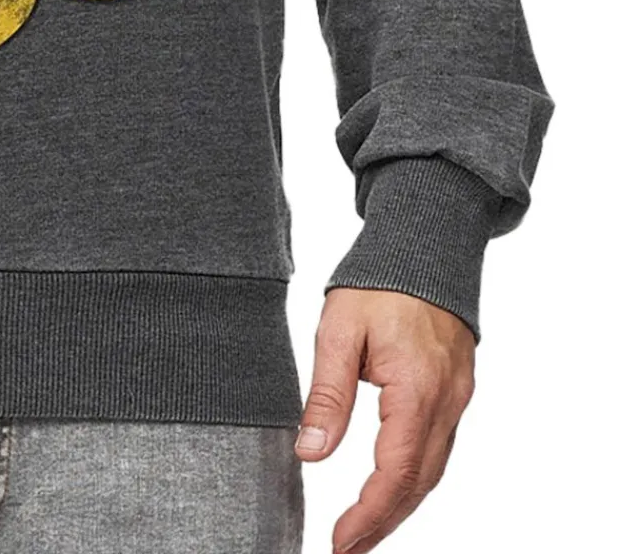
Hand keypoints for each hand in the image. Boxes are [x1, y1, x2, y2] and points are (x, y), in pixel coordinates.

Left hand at [295, 287, 476, 552]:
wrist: (424, 243)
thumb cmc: (377, 281)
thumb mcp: (339, 331)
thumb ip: (327, 395)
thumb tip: (309, 453)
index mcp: (417, 389)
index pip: (395, 472)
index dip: (369, 514)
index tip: (341, 541)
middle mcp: (446, 401)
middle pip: (419, 482)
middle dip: (384, 522)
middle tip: (347, 549)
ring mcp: (457, 398)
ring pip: (433, 469)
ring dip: (400, 504)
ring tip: (363, 531)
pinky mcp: (455, 391)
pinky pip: (439, 447)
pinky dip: (414, 477)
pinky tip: (390, 489)